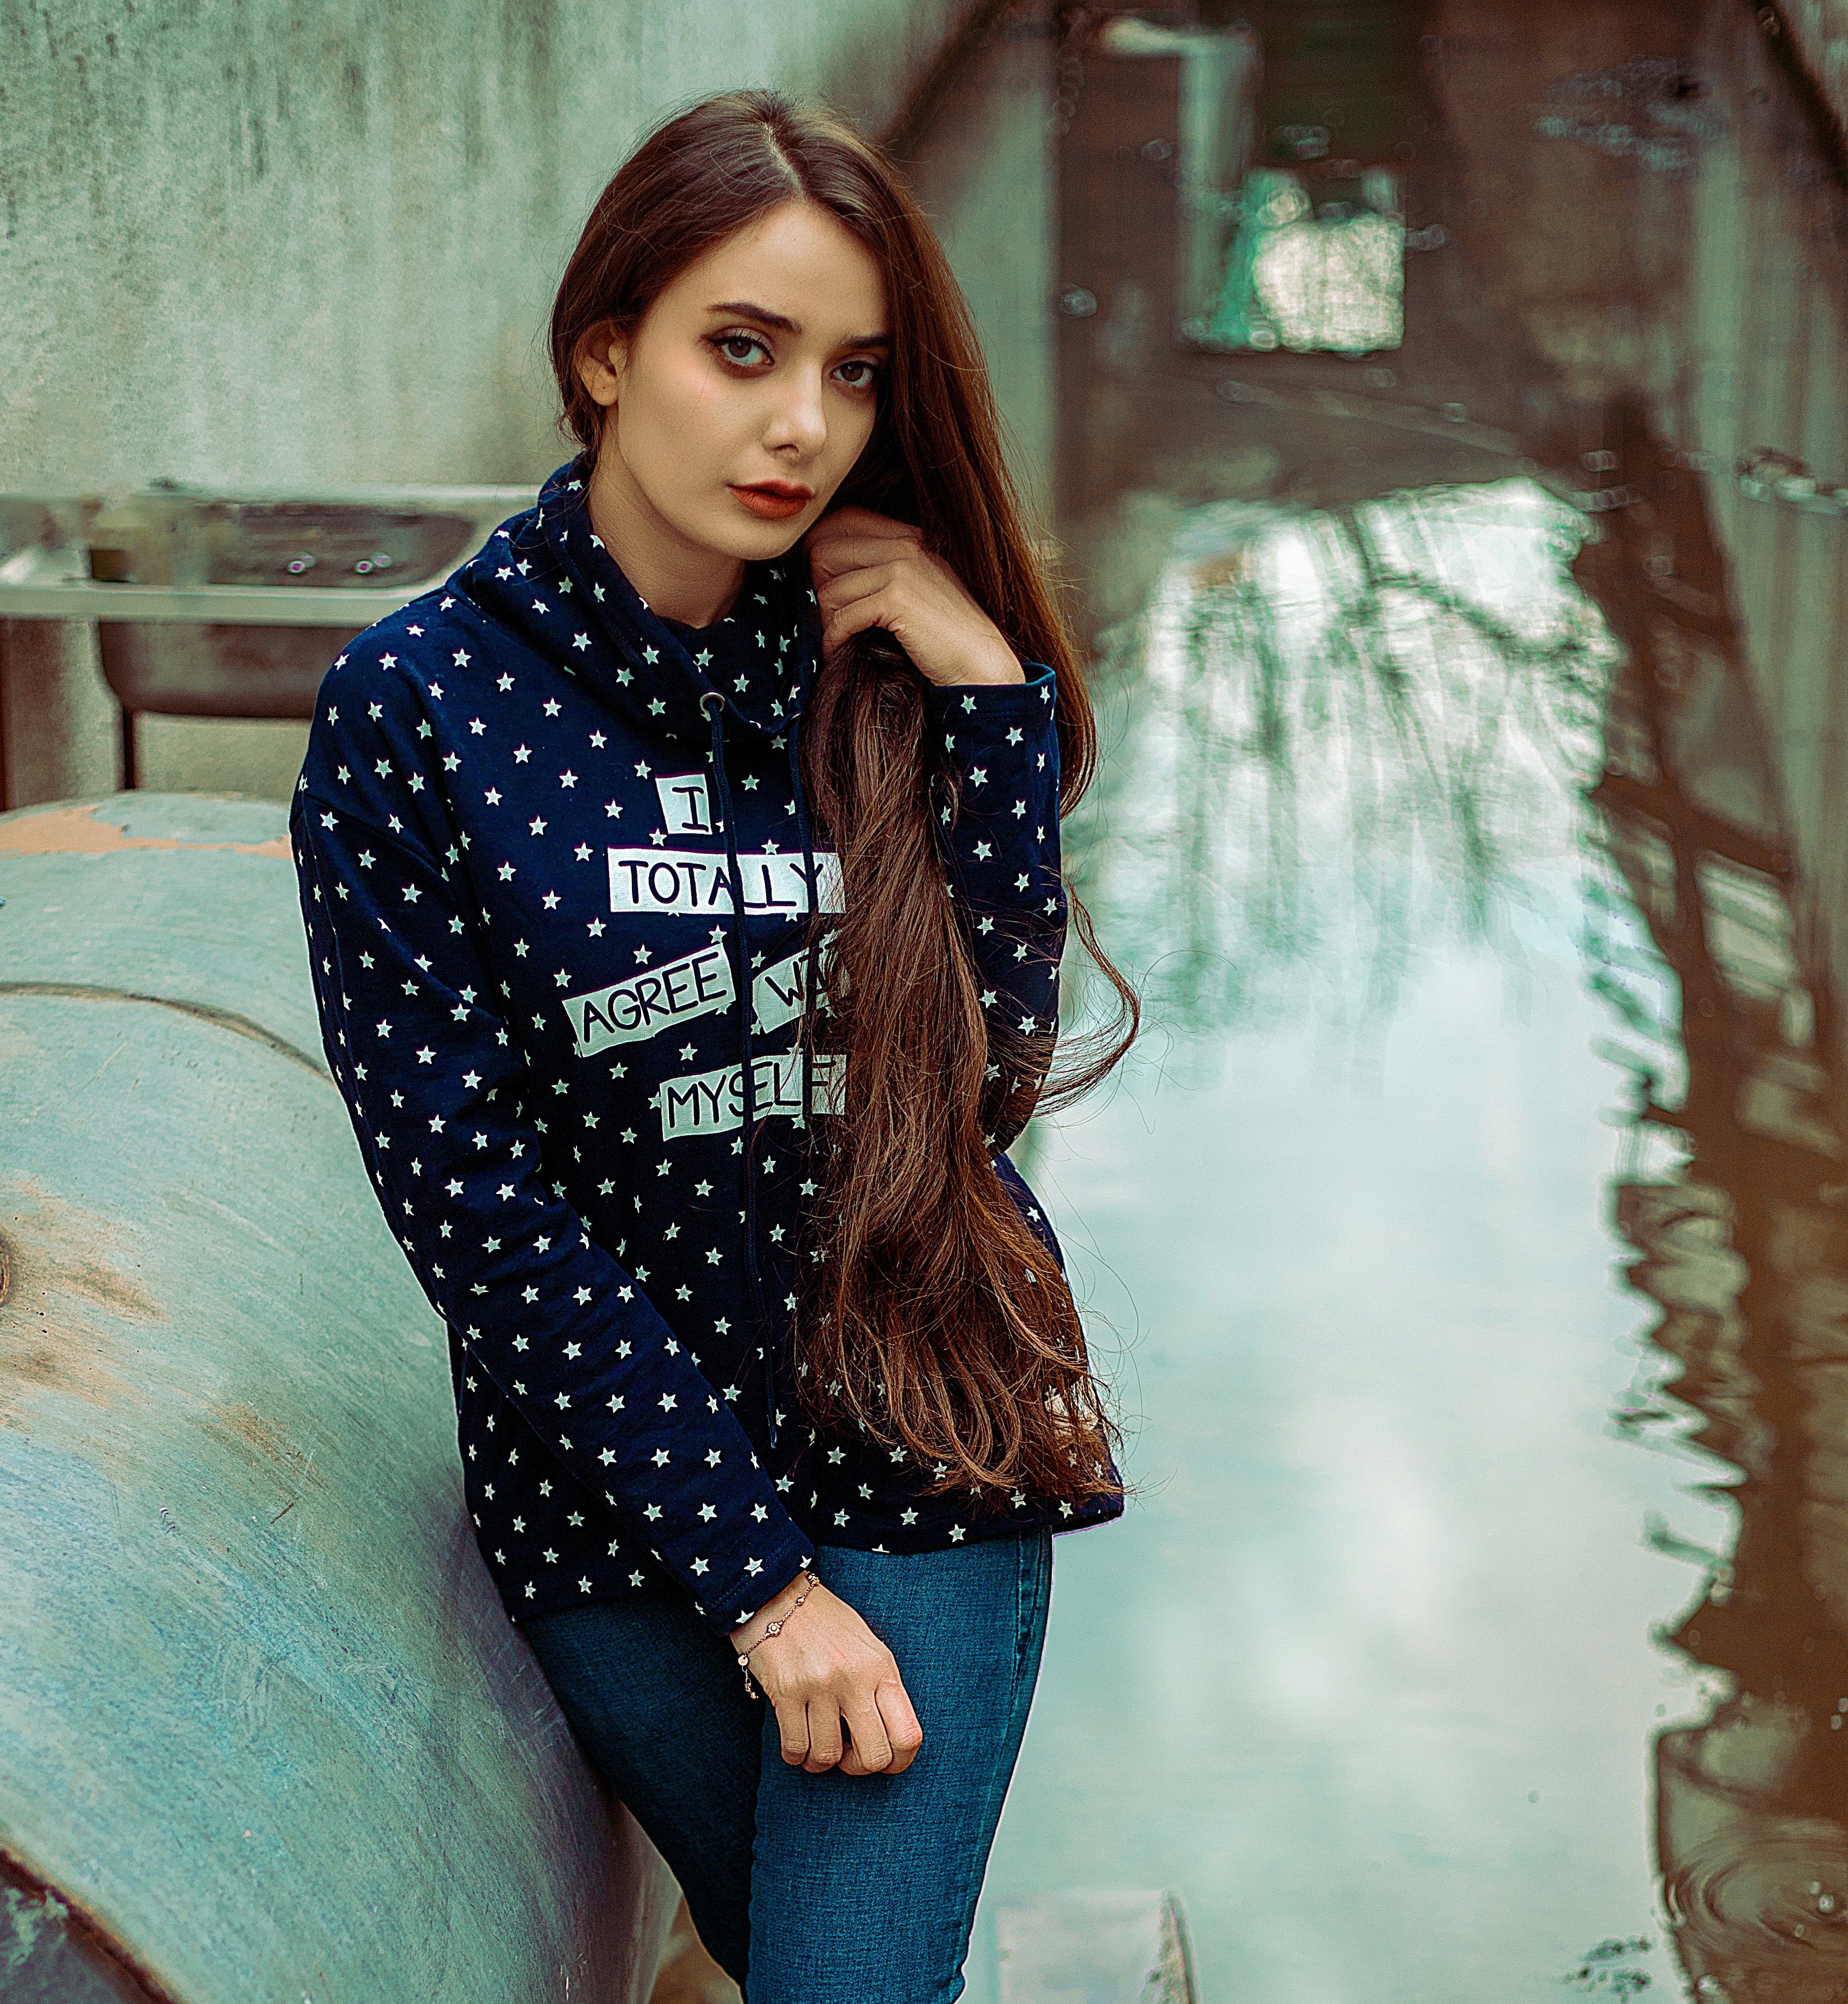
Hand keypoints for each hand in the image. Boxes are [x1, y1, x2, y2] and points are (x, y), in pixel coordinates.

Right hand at [730, 1573, 924, 1776]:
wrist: (776, 1593)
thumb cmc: (825, 1623)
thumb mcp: (867, 1646)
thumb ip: (881, 1687)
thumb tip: (890, 1736)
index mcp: (882, 1666)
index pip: (909, 1734)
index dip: (900, 1762)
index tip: (884, 1761)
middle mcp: (855, 1677)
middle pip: (874, 1756)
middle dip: (859, 1768)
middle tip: (846, 1757)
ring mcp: (820, 1685)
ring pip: (828, 1756)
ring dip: (821, 1762)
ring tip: (816, 1748)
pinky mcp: (786, 1691)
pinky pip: (795, 1747)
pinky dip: (796, 1756)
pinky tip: (796, 1744)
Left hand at [806, 507, 1024, 687]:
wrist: (979, 663)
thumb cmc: (944, 634)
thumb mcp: (917, 586)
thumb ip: (882, 566)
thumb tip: (825, 567)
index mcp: (908, 536)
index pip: (841, 520)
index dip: (820, 550)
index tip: (823, 584)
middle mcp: (904, 544)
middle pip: (823, 550)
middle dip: (817, 588)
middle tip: (829, 616)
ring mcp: (902, 569)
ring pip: (829, 588)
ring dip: (826, 621)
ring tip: (836, 639)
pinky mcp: (898, 599)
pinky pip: (842, 616)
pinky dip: (834, 639)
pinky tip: (839, 651)